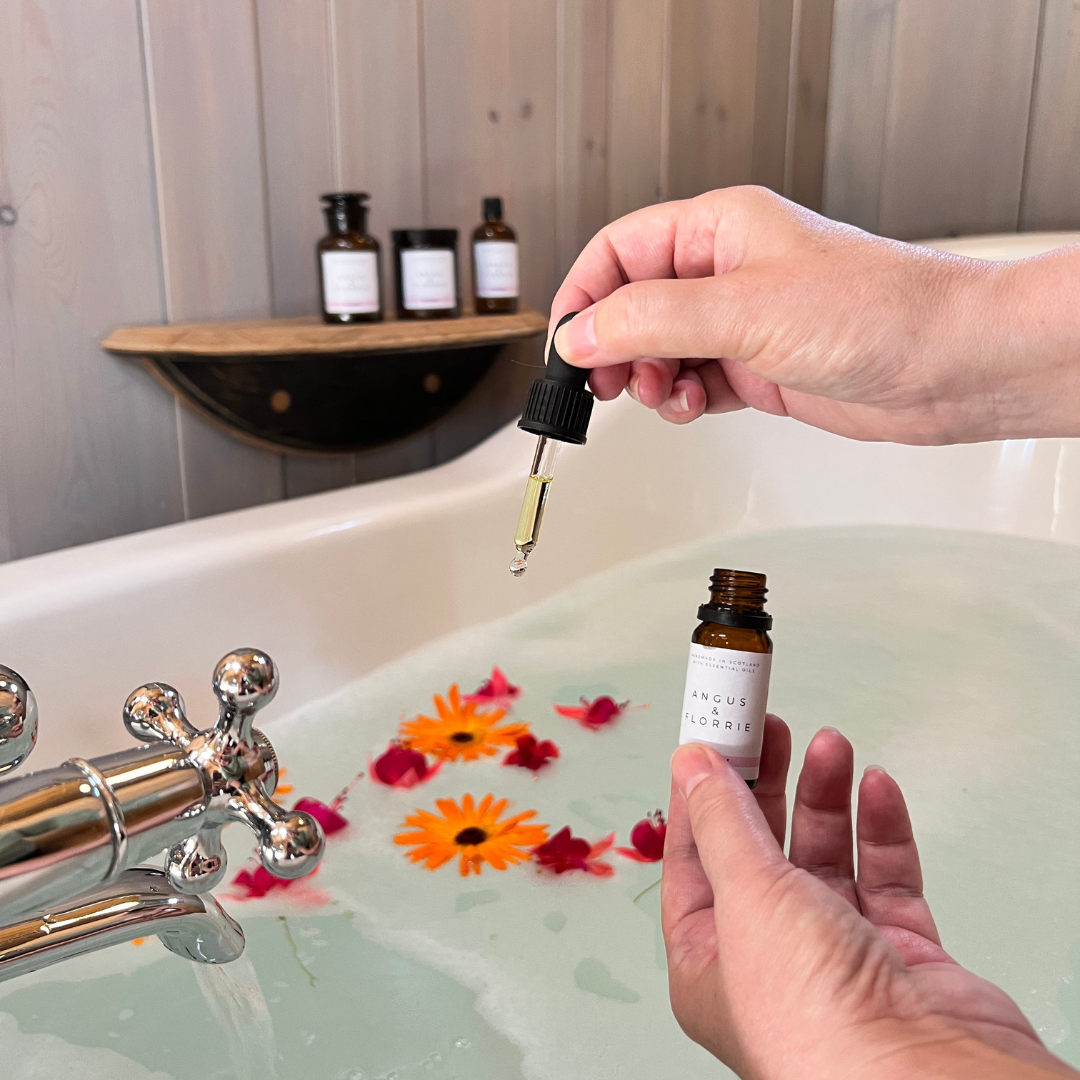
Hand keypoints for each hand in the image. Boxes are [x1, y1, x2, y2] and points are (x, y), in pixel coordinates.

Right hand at [550, 187, 1079, 443]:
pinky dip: (682, 400)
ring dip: (649, 379)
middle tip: (603, 382)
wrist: (949, 366)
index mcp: (720, 229)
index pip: (622, 251)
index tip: (568, 343)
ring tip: (661, 395)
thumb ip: (652, 320)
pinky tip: (694, 407)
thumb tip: (582, 332)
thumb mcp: (744, 309)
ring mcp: (742, 322)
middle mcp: (727, 272)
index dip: (586, 295)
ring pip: (661, 350)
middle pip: (635, 304)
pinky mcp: (759, 368)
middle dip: (614, 345)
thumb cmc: (878, 312)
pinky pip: (695, 382)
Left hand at [663, 719, 1077, 1078]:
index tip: (713, 740)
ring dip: (826, 797)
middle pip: (760, 852)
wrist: (924, 1079)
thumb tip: (691, 763)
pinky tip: (876, 787)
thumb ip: (721, 821)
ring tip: (830, 745)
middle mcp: (770, 960)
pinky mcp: (900, 955)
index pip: (693, 861)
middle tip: (770, 729)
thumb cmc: (814, 1015)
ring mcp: (837, 956)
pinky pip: (885, 877)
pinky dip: (880, 830)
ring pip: (825, 858)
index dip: (701, 796)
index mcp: (709, 961)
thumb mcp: (745, 893)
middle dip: (766, 786)